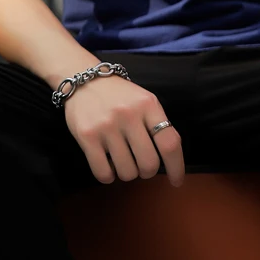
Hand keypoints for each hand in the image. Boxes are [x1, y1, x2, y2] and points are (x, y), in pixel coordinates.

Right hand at [64, 74, 184, 186]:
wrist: (83, 78)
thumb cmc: (119, 97)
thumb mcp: (144, 102)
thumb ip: (157, 125)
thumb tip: (170, 162)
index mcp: (148, 105)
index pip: (170, 143)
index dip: (176, 168)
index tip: (176, 181)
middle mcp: (129, 114)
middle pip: (149, 164)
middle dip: (147, 172)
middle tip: (140, 164)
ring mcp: (106, 125)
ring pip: (127, 172)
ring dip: (127, 173)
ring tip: (121, 159)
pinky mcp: (87, 136)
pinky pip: (104, 173)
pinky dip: (108, 176)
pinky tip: (108, 165)